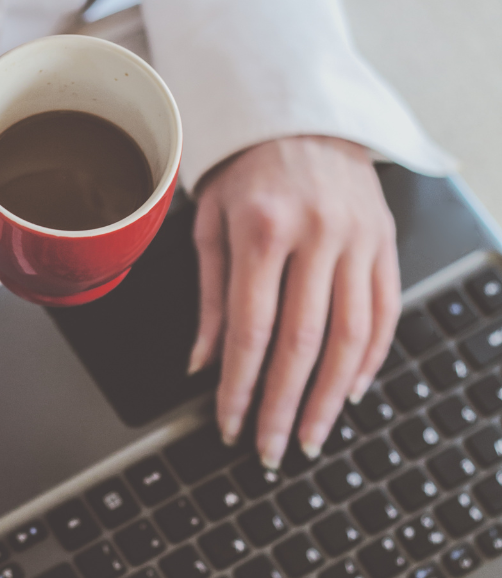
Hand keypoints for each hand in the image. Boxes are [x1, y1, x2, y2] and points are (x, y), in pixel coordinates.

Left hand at [189, 136, 400, 468]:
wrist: (303, 116)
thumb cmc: (244, 172)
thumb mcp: (209, 225)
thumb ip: (209, 298)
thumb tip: (203, 364)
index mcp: (264, 231)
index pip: (251, 330)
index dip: (240, 387)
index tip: (230, 425)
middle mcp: (318, 237)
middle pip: (303, 343)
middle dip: (284, 405)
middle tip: (271, 449)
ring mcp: (360, 241)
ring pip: (353, 337)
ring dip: (332, 397)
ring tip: (311, 436)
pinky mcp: (386, 244)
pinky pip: (385, 314)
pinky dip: (370, 360)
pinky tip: (351, 392)